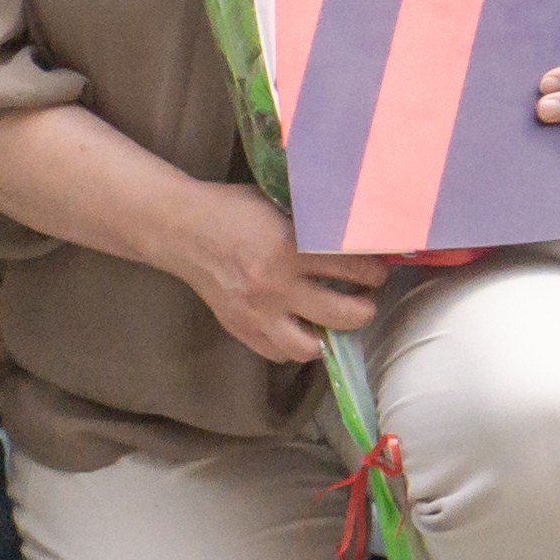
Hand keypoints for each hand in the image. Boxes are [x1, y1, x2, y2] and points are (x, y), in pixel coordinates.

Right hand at [163, 182, 393, 365]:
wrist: (182, 230)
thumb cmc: (234, 210)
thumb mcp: (278, 205)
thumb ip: (312, 224)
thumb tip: (354, 233)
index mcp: (289, 249)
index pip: (350, 269)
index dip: (374, 272)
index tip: (378, 271)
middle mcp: (276, 287)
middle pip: (341, 315)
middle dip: (364, 310)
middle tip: (366, 300)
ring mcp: (256, 314)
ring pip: (309, 348)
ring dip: (329, 338)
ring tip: (334, 322)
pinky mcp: (240, 329)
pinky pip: (277, 354)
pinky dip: (294, 346)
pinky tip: (300, 329)